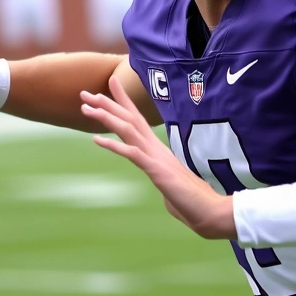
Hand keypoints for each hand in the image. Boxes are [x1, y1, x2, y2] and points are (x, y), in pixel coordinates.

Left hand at [80, 77, 235, 239]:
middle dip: (107, 104)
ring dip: (106, 117)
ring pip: (128, 129)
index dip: (123, 102)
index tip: (110, 85)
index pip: (138, 120)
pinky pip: (132, 153)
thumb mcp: (171, 189)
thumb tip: (165, 190)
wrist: (209, 210)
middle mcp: (155, 148)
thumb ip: (164, 184)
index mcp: (157, 151)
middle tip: (85, 94)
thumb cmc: (192, 203)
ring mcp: (156, 157)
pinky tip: (97, 139)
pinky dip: (114, 145)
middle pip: (130, 118)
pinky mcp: (156, 170)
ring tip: (86, 108)